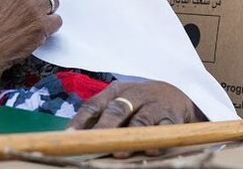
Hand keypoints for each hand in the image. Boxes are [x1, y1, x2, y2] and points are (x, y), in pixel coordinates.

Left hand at [67, 80, 203, 156]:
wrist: (174, 95)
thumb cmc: (138, 103)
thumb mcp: (119, 102)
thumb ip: (100, 116)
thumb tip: (75, 137)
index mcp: (115, 91)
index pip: (94, 104)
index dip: (80, 120)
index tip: (68, 136)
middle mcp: (133, 95)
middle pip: (116, 109)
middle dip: (103, 127)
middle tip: (92, 142)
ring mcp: (153, 105)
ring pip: (140, 119)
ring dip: (129, 135)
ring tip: (118, 152)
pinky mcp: (171, 117)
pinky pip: (163, 128)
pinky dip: (156, 139)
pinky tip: (149, 150)